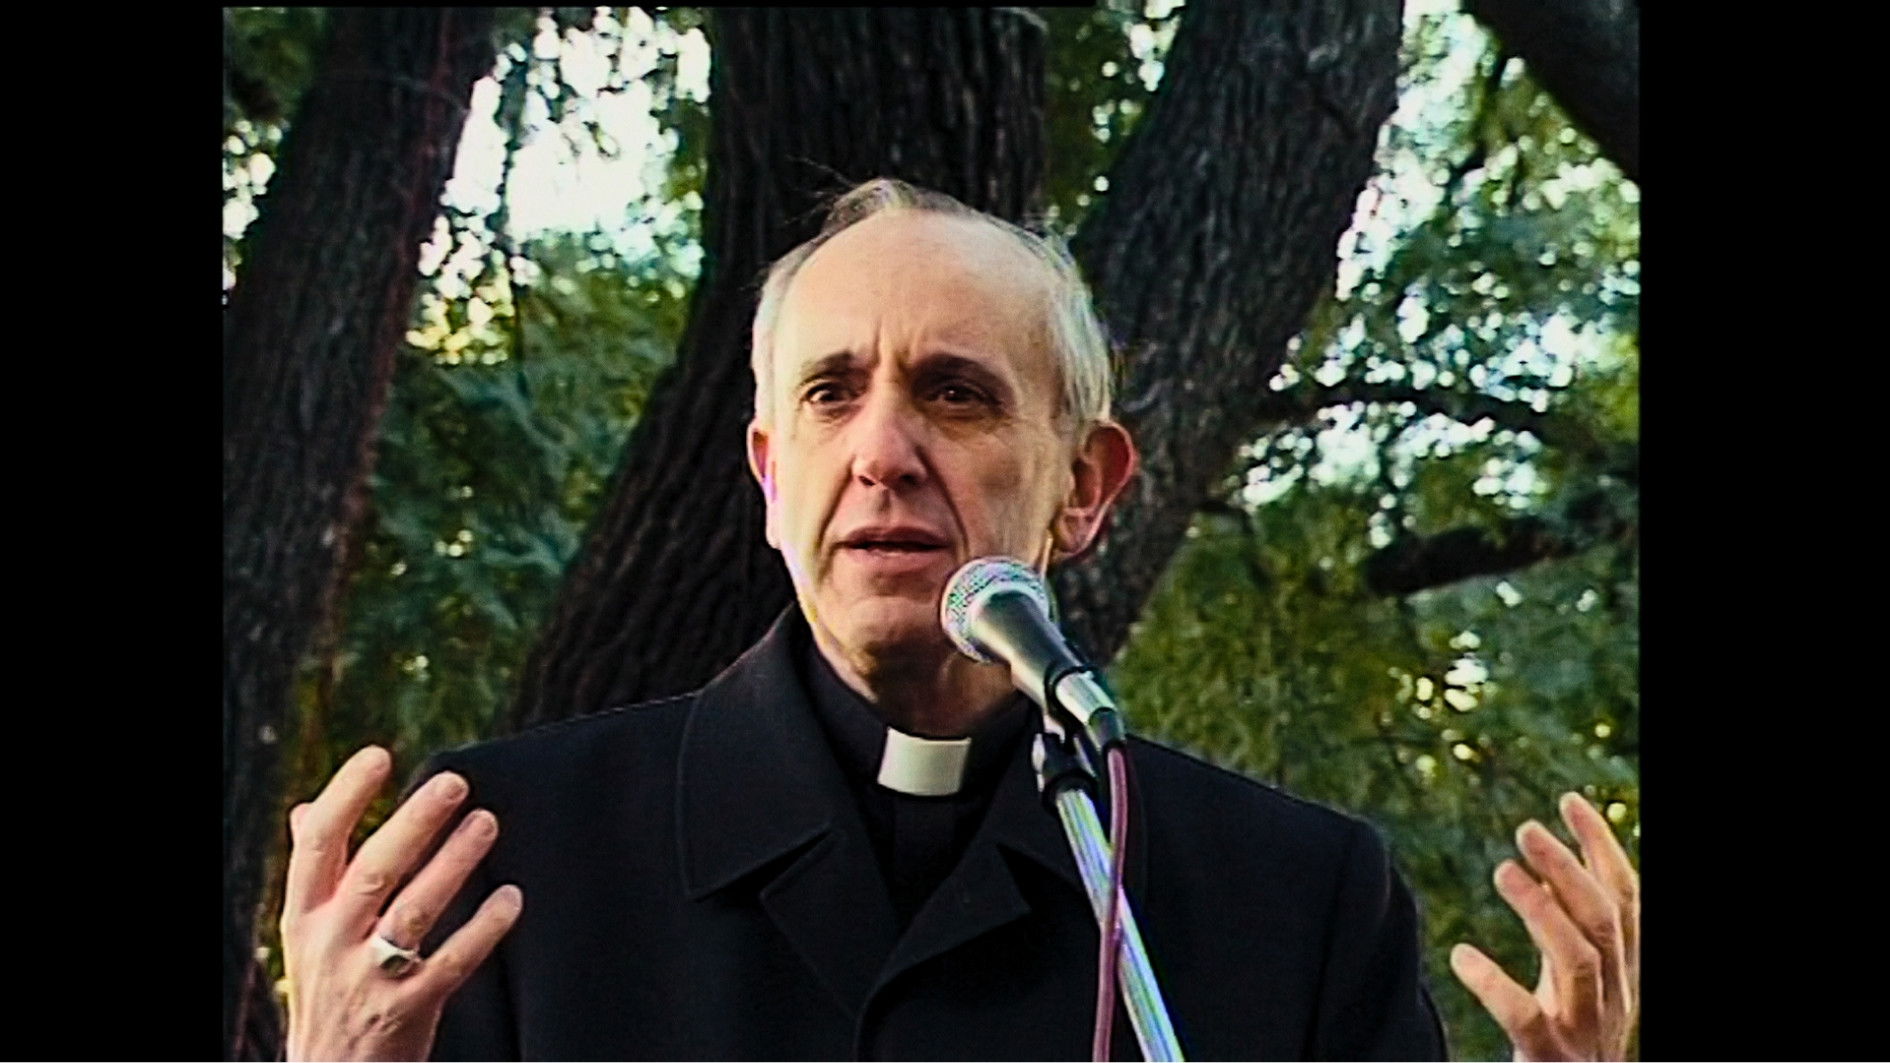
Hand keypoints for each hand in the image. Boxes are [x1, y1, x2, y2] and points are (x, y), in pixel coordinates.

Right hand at [279, 746, 523, 1061]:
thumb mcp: (307, 933)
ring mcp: (368, 977)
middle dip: (415, 822)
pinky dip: (483, 927)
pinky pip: (452, 961)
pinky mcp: (408, 1008)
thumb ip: (317, 873)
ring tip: (487, 823)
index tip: (378, 756)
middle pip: (374, 871)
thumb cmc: (329, 990)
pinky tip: (511, 897)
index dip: (345, 797)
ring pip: (415, 910)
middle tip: (454, 783)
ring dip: (455, 863)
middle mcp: (330, 942)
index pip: (317, 846)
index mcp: (303, 916)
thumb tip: (305, 808)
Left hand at [1450, 792, 1638, 1060]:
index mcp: (1622, 972)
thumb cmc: (1567, 1038)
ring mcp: (1585, 1030)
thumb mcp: (1572, 978)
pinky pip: (1527, 1019)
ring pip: (1579, 962)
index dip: (1603, 847)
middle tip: (1525, 828)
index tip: (1570, 800)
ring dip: (1543, 911)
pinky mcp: (1551, 1059)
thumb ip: (1566, 927)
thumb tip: (1548, 867)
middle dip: (1570, 870)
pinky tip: (1461, 956)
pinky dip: (1495, 984)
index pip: (1626, 899)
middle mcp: (1614, 997)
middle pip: (1605, 924)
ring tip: (1501, 871)